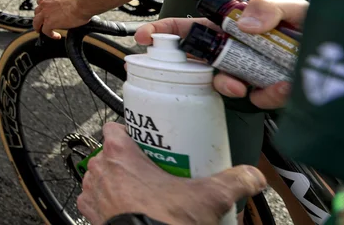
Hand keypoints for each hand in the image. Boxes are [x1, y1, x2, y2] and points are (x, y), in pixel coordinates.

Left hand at [32, 0, 90, 37]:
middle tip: (42, 24)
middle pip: (36, 13)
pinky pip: (45, 31)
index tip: (45, 14)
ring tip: (43, 32)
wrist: (82, 5)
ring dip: (39, 28)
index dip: (42, 9)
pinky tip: (57, 36)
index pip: (40, 2)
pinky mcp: (49, 23)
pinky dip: (50, 35)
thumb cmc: (80, 0)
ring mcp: (45, 13)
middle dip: (39, 19)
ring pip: (36, 23)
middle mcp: (45, 4)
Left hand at [77, 122, 264, 224]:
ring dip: (117, 182)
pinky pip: (96, 202)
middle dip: (129, 161)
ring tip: (143, 191)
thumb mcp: (208, 197)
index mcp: (119, 153)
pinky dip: (109, 204)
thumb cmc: (164, 221)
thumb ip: (234, 181)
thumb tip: (251, 176)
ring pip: (102, 177)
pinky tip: (129, 208)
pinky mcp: (91, 215)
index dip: (130, 132)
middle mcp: (100, 170)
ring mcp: (92, 193)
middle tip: (153, 170)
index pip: (115, 128)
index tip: (148, 140)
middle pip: (110, 154)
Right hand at [135, 0, 306, 108]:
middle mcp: (233, 51)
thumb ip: (268, 7)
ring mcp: (247, 73)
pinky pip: (256, 99)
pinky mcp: (265, 94)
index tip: (143, 37)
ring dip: (228, 86)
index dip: (162, 31)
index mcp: (232, 26)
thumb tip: (242, 24)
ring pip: (222, 83)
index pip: (189, 27)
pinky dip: (268, 95)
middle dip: (193, 72)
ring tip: (244, 87)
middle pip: (197, 60)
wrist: (343, 61)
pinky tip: (282, 88)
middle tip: (216, 78)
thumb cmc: (314, 27)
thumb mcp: (293, 8)